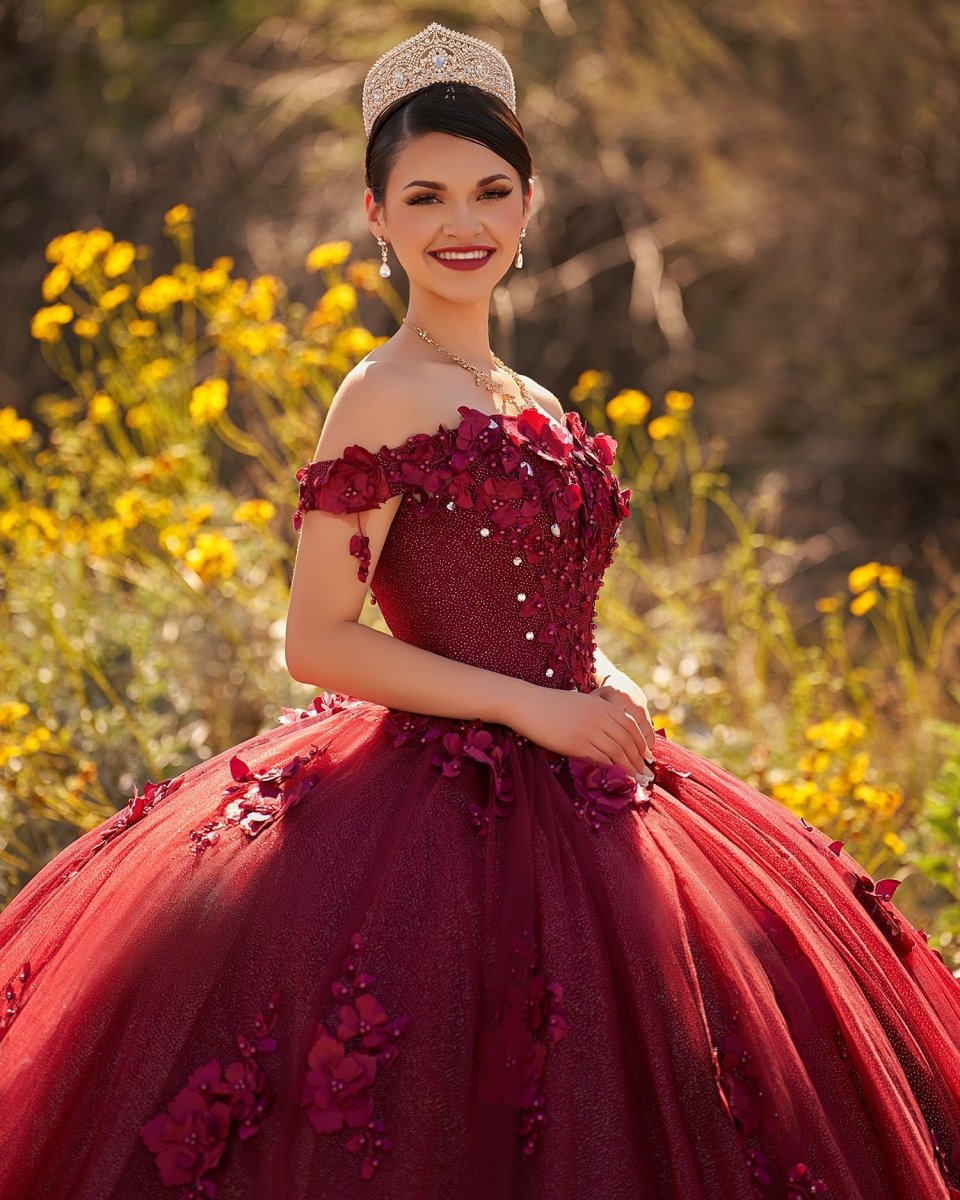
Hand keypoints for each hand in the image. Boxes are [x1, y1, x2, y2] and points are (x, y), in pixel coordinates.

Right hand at [505, 684, 653, 782]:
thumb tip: (611, 732)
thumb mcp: (580, 702)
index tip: (648, 757)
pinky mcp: (576, 744)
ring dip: (631, 769)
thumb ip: (598, 713)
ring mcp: (588, 730)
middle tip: (647, 775)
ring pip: (618, 753)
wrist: (526, 705)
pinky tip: (617, 779)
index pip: (631, 725)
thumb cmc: (549, 704)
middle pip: (627, 741)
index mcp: (602, 705)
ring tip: (637, 782)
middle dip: (640, 760)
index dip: (642, 743)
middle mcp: (599, 716)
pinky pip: (600, 760)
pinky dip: (612, 771)